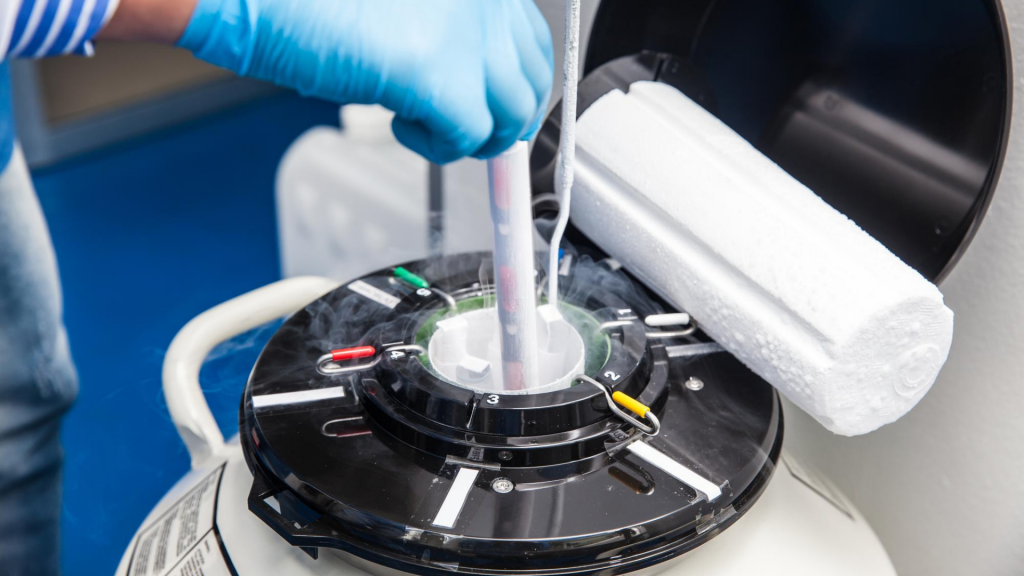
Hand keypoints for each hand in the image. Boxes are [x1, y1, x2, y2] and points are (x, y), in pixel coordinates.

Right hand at [176, 0, 554, 163]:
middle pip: (532, 80)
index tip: (503, 105)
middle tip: (474, 132)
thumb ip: (449, 30)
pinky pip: (470, 140)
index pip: (533, 39)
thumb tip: (478, 82)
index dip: (520, 82)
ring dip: (474, 136)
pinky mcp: (442, 78)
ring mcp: (470, 36)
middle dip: (507, 117)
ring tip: (431, 127)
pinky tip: (406, 127)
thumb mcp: (406, 5)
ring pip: (510, 115)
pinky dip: (441, 148)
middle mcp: (486, 1)